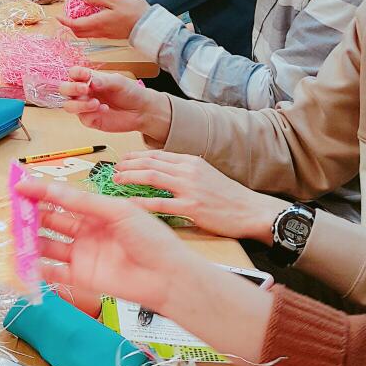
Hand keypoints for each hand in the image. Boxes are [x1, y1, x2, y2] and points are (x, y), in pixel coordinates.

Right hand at [14, 177, 186, 316]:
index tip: (20, 186)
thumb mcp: (118, 212)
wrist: (168, 276)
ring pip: (48, 245)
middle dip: (31, 215)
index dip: (41, 192)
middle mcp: (86, 232)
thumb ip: (84, 202)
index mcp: (97, 212)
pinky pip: (54, 272)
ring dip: (30, 240)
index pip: (62, 199)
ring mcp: (82, 255)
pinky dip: (37, 268)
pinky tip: (25, 262)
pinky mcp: (81, 278)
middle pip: (51, 220)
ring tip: (15, 235)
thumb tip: (52, 189)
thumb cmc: (152, 240)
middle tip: (12, 210)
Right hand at [60, 66, 170, 137]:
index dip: (75, 74)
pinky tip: (104, 110)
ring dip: (79, 105)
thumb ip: (103, 80)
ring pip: (68, 106)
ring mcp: (86, 107)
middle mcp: (85, 92)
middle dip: (72, 89)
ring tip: (96, 103)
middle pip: (65, 89)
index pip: (73, 74)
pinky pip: (82, 118)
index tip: (86, 75)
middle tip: (85, 89)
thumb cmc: (130, 92)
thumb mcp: (118, 82)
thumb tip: (91, 81)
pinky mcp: (90, 120)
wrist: (141, 110)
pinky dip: (91, 114)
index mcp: (89, 79)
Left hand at [61, 0, 149, 39]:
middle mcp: (100, 31)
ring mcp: (106, 35)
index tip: (58, 17)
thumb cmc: (133, 10)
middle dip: (70, 26)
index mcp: (97, 22)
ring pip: (87, 34)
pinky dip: (88, 28)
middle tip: (66, 17)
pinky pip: (95, 33)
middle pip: (79, 33)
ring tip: (77, 17)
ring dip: (78, 27)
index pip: (75, 25)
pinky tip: (91, 19)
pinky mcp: (112, 35)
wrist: (148, 24)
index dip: (65, 21)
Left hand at [113, 150, 282, 238]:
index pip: (157, 154)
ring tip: (116, 182)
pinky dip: (141, 203)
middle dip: (128, 165)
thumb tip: (161, 173)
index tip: (123, 160)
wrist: (252, 210)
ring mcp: (190, 188)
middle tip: (113, 170)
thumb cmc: (229, 197)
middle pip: (150, 162)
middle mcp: (188, 170)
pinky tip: (128, 204)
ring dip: (130, 178)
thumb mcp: (206, 175)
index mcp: (191, 161)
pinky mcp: (192, 207)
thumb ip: (184, 172)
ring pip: (151, 177)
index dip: (136, 156)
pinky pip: (160, 203)